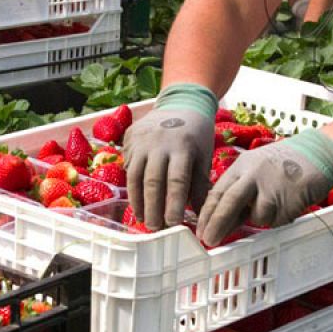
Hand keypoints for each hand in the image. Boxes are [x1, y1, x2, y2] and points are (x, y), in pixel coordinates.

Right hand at [125, 106, 214, 231]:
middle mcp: (159, 143)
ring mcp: (141, 140)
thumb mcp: (204, 156)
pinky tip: (137, 201)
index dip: (173, 204)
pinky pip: (128, 166)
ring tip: (143, 219)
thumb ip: (200, 184)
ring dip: (138, 201)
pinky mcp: (130, 139)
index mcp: (183, 147)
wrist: (181, 103)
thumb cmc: (197, 135)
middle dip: (153, 207)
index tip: (173, 224)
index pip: (177, 180)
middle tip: (155, 228)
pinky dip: (132, 186)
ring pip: (135, 176)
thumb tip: (199, 215)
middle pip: (152, 181)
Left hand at [195, 130, 332, 245]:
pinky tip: (288, 204)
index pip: (218, 192)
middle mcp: (254, 174)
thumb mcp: (256, 169)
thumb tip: (222, 221)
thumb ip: (240, 191)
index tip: (201, 230)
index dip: (207, 214)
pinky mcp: (290, 200)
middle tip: (209, 240)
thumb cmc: (285, 163)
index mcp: (242, 165)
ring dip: (260, 218)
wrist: (319, 153)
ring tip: (275, 203)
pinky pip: (277, 220)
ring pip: (256, 216)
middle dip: (217, 224)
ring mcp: (273, 186)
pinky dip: (278, 219)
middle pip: (229, 203)